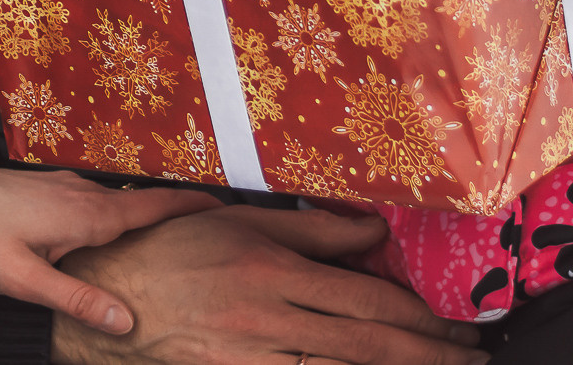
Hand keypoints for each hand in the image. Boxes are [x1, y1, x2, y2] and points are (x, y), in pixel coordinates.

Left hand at [0, 162, 217, 336]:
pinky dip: (119, 218)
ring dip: (148, 219)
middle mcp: (85, 195)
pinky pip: (97, 204)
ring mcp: (67, 189)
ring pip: (120, 205)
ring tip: (174, 245)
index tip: (234, 210)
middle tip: (217, 237)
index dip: (196, 207)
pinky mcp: (50, 191)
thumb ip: (77, 299)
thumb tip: (126, 322)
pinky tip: (113, 242)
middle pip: (146, 205)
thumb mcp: (24, 279)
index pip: (156, 206)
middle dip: (181, 218)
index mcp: (88, 215)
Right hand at [49, 203, 486, 364]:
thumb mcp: (235, 221)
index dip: (420, 317)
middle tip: (471, 360)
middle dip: (428, 356)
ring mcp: (251, 359)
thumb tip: (370, 230)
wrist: (101, 297)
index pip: (366, 298)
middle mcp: (268, 319)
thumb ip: (310, 230)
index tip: (455, 326)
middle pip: (368, 344)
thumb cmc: (166, 249)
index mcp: (272, 270)